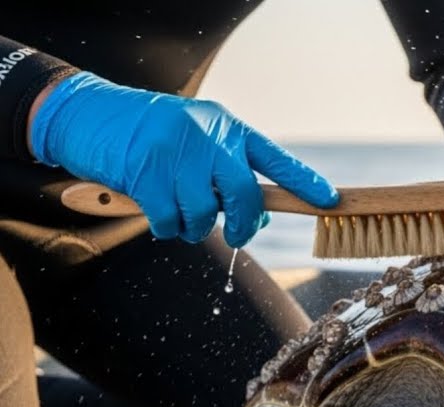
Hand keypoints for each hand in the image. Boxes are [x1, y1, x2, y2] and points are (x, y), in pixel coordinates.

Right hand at [29, 72, 337, 246]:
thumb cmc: (152, 136)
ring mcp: (177, 153)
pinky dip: (166, 228)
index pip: (275, 159)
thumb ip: (227, 174)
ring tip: (178, 211)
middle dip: (243, 224)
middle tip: (235, 234)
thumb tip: (257, 220)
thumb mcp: (197, 143)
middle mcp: (208, 137)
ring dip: (193, 226)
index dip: (304, 181)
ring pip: (205, 213)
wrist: (90, 113)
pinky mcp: (146, 172)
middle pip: (245, 195)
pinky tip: (157, 212)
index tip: (331, 200)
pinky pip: (170, 221)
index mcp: (227, 128)